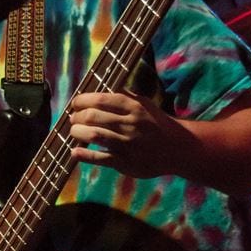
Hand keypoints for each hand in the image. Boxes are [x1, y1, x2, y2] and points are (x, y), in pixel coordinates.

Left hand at [68, 89, 250, 193]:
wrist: (178, 149)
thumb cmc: (157, 124)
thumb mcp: (144, 104)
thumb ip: (123, 96)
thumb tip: (99, 87)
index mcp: (134, 106)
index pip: (101, 98)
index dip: (82, 100)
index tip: (74, 103)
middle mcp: (129, 124)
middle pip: (93, 116)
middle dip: (77, 117)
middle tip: (72, 118)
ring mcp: (127, 144)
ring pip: (94, 135)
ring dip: (77, 132)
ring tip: (73, 132)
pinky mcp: (125, 163)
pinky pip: (100, 158)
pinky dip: (83, 155)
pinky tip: (74, 151)